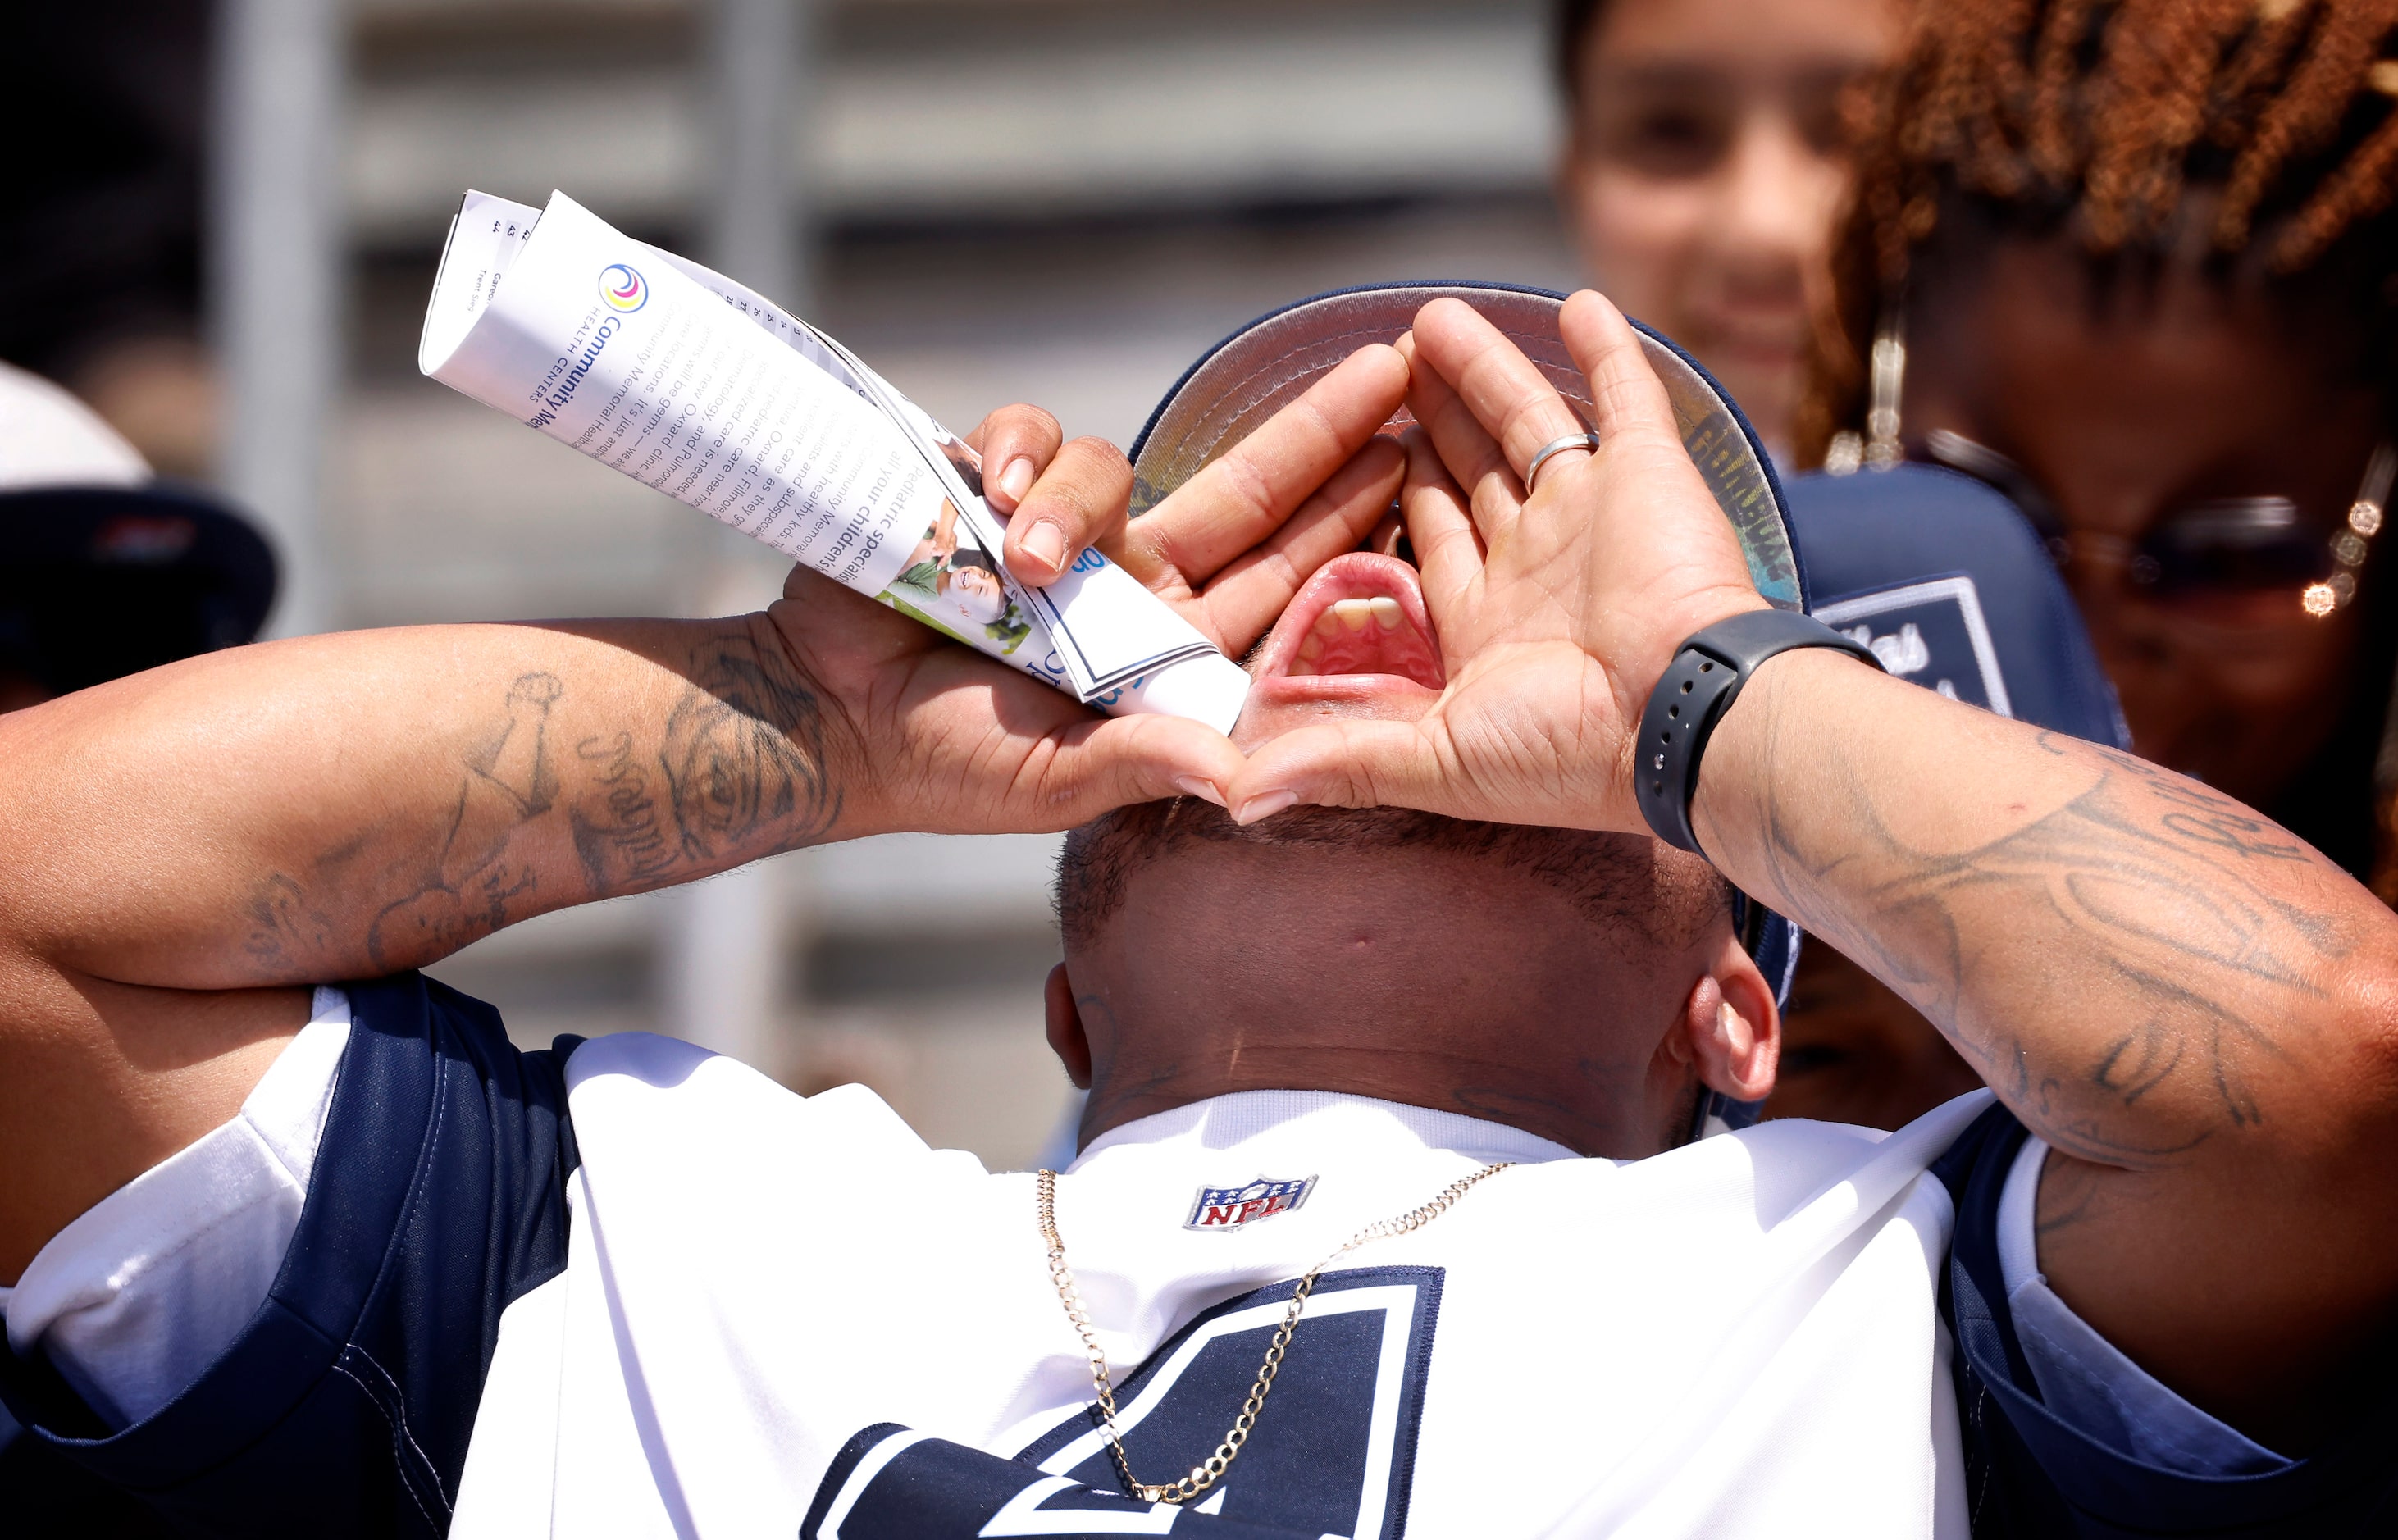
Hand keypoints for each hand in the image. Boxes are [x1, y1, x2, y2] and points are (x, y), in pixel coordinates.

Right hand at [765, 350, 1409, 836]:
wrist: (824, 718)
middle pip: (1245, 490)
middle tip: (1391, 365)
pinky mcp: (982, 489)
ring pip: (1113, 464)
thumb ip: (1143, 765)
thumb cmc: (944, 768)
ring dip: (1076, 499)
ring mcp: (1060, 533)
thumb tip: (1240, 781)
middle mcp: (1128, 584)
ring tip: (1016, 552)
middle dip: (1315, 430)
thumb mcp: (1055, 781)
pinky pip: (1024, 436)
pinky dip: (1012, 455)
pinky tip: (983, 494)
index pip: (1278, 575)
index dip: (1342, 517)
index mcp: (1164, 650)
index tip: (1410, 453)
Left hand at [1226, 292, 1765, 831]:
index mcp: (1484, 621)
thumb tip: (1235, 803)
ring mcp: (1594, 513)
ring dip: (1486, 369)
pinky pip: (1628, 398)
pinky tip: (1579, 301)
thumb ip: (1340, 763)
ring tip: (1435, 318)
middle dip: (1430, 415)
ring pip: (1528, 419)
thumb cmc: (1563, 753)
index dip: (1390, 493)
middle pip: (1469, 466)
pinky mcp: (1649, 473)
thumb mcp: (1432, 761)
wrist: (1680, 725)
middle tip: (1392, 360)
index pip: (1424, 536)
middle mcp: (1537, 561)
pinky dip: (1608, 351)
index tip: (1354, 447)